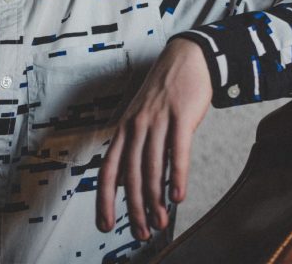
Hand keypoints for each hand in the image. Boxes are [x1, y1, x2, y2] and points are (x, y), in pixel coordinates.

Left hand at [95, 38, 211, 239]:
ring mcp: (158, 120)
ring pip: (153, 168)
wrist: (187, 58)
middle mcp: (136, 125)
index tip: (105, 225)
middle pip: (131, 175)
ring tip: (160, 222)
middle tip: (142, 233)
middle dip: (135, 209)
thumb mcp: (140, 117)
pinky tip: (178, 196)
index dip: (104, 199)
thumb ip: (132, 147)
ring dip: (156, 200)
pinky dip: (177, 177)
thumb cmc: (164, 92)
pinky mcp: (181, 116)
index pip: (108, 168)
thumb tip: (124, 181)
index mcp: (124, 128)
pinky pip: (178, 152)